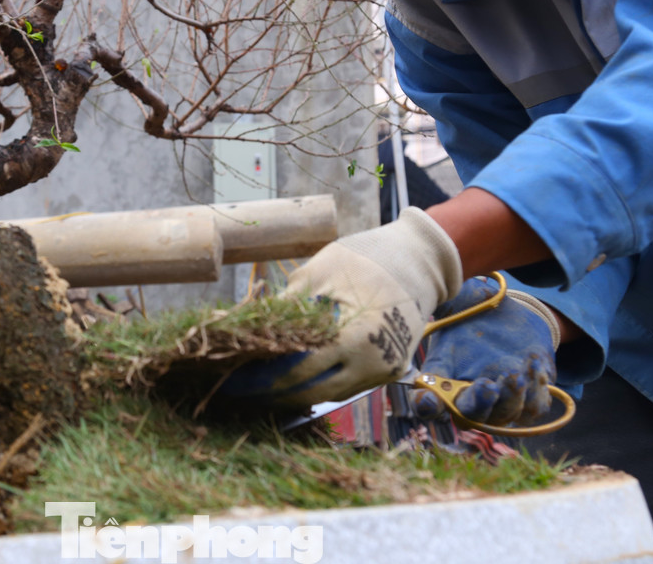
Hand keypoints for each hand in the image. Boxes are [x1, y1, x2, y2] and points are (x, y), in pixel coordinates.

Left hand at [221, 208, 462, 408]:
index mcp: (353, 338)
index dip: (261, 378)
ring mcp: (384, 371)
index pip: (297, 371)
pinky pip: (348, 387)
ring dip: (296, 394)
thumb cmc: (367, 258)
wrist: (419, 260)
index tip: (233, 379)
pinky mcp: (389, 370)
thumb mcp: (319, 272)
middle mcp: (372, 363)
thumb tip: (247, 329)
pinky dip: (320, 386)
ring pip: (330, 395)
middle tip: (241, 391)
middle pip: (312, 393)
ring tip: (261, 389)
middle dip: (273, 395)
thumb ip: (286, 306)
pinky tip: (296, 381)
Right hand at [413, 277, 558, 427]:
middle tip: (486, 386)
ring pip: (505, 415)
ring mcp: (500, 400)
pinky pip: (534, 407)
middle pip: (470, 417)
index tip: (427, 400)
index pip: (427, 401)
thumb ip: (442, 303)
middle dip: (479, 405)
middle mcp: (469, 396)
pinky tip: (533, 364)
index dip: (425, 405)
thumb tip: (426, 288)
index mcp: (442, 377)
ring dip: (511, 399)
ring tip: (515, 374)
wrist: (508, 314)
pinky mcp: (529, 396)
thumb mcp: (454, 305)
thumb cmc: (471, 311)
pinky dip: (536, 391)